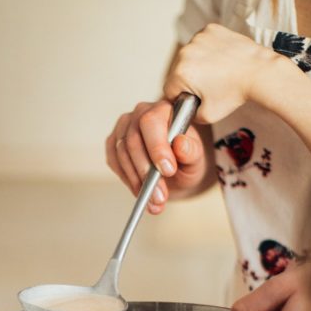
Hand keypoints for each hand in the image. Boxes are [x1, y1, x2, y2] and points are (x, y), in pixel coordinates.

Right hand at [105, 99, 209, 214]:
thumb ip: (191, 150)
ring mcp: (124, 128)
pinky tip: (141, 192)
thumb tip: (180, 144)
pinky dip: (128, 181)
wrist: (176, 169)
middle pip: (133, 141)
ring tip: (154, 201)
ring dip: (137, 181)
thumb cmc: (186, 158)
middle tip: (160, 195)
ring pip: (122, 154)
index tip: (167, 171)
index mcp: (163, 109)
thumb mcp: (196, 157)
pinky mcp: (114, 144)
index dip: (156, 147)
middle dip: (146, 173)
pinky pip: (115, 162)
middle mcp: (140, 114)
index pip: (151, 122)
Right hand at [163, 24, 279, 123]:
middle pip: (178, 70)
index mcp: (181, 73)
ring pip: (190, 55)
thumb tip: (186, 111)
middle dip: (190, 79)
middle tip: (209, 86)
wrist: (259, 72)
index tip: (193, 98)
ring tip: (216, 72)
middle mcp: (186, 52)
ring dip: (198, 63)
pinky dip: (208, 49)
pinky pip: (202, 42)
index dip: (181, 97)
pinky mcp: (210, 29)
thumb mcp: (208, 116)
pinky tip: (220, 59)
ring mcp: (198, 38)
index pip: (169, 89)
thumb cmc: (236, 92)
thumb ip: (191, 116)